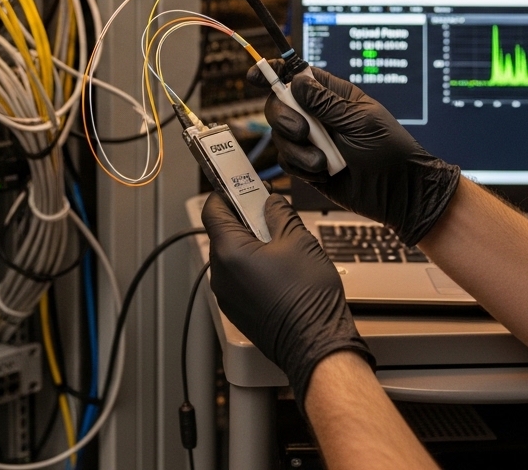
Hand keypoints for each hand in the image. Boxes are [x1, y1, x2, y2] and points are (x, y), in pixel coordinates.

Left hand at [202, 192, 373, 409]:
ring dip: (249, 242)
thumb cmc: (308, 297)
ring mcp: (226, 294)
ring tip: (280, 242)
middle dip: (243, 218)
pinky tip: (278, 268)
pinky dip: (251, 265)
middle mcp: (220, 274)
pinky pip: (237, 277)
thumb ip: (278, 213)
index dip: (226, 193)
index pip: (212, 209)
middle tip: (268, 211)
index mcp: (229, 252)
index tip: (241, 185)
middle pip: (221, 233)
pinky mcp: (236, 309)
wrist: (315, 343)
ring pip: (230, 256)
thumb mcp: (298, 240)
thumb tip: (270, 201)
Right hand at [247, 63, 462, 245]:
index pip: (298, 76)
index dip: (275, 72)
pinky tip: (324, 173)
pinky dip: (302, 168)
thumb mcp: (360, 121)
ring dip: (299, 151)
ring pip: (280, 137)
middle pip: (279, 105)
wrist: (398, 193)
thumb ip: (325, 103)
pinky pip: (287, 162)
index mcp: (333, 96)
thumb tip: (296, 81)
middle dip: (284, 118)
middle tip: (302, 131)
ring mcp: (312, 141)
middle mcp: (318, 116)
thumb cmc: (390, 151)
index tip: (257, 75)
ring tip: (325, 162)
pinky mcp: (307, 165)